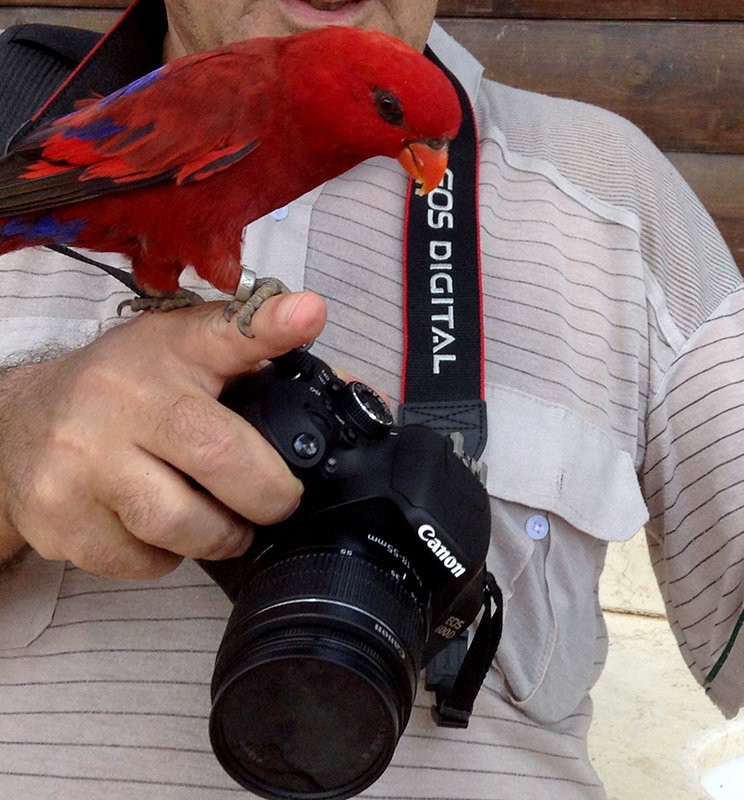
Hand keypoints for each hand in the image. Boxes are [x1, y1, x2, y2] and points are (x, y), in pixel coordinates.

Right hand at [0, 292, 326, 577]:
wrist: (16, 426)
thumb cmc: (124, 391)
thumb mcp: (188, 356)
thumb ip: (269, 366)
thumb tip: (362, 395)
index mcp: (169, 352)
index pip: (225, 331)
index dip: (272, 325)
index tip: (308, 315)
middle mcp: (121, 399)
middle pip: (220, 455)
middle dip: (268, 493)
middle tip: (276, 500)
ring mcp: (83, 461)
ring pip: (182, 524)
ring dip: (221, 535)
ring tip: (222, 520)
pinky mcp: (60, 517)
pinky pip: (143, 560)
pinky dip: (167, 557)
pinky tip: (159, 528)